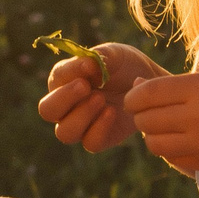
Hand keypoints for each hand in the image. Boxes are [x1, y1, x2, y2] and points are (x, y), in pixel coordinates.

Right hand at [37, 43, 158, 152]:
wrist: (151, 86)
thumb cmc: (127, 67)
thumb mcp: (116, 55)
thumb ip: (99, 57)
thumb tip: (88, 63)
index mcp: (65, 81)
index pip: (55, 79)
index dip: (69, 72)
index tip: (90, 65)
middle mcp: (67, 106)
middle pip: (47, 110)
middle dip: (64, 98)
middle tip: (85, 86)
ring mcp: (81, 125)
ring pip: (65, 132)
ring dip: (81, 116)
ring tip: (101, 100)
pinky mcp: (99, 138)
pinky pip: (90, 143)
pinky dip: (99, 128)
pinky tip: (112, 112)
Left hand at [123, 71, 198, 174]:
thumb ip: (171, 85)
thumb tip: (135, 86)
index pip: (148, 94)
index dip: (133, 97)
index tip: (134, 98)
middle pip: (146, 120)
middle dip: (142, 116)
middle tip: (152, 111)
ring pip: (153, 143)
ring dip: (152, 134)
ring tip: (164, 126)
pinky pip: (170, 157)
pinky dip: (168, 148)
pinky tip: (180, 138)